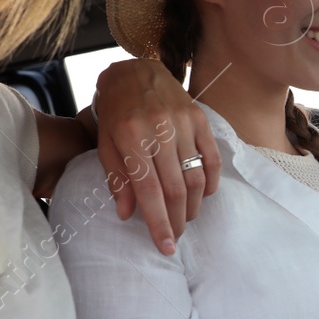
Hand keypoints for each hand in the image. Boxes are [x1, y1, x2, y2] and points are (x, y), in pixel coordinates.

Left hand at [91, 60, 219, 255]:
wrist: (134, 72)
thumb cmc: (115, 112)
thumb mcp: (105, 144)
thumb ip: (116, 179)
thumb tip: (127, 215)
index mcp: (130, 138)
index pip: (149, 191)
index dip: (158, 223)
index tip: (165, 247)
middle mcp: (159, 130)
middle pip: (175, 189)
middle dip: (176, 220)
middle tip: (175, 237)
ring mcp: (183, 123)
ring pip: (196, 177)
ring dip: (193, 206)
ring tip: (185, 218)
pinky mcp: (200, 118)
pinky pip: (212, 158)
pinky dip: (211, 182)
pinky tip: (203, 195)